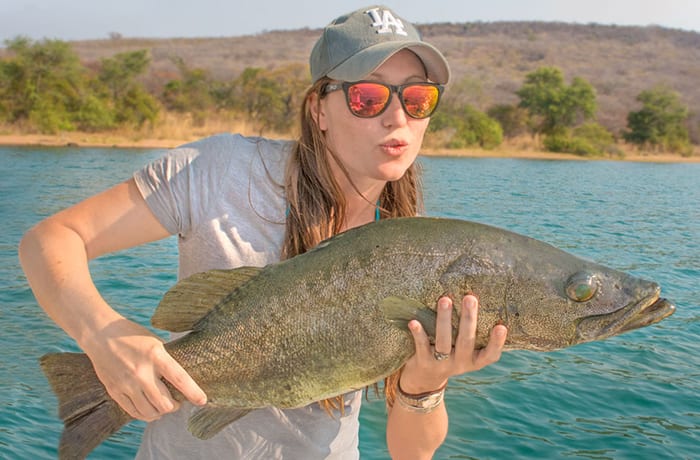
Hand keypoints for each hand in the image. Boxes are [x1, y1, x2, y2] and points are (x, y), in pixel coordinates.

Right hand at [82, 318, 206, 420]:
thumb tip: (182, 380)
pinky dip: (145, 414)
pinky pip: (134, 412)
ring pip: (150, 412)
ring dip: (161, 412)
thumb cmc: (132, 336)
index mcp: (155, 354)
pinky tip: (149, 409)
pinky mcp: (115, 391)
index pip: (179, 378)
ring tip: (164, 406)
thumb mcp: (155, 342)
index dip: (193, 392)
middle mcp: (141, 371)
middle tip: (178, 403)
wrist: (100, 334)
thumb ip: (166, 360)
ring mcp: (126, 383)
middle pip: (164, 402)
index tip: (202, 401)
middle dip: (175, 406)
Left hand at [399, 295, 506, 393]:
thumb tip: (475, 298)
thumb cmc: (450, 354)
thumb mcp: (465, 350)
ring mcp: (442, 364)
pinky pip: (421, 346)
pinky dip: (418, 334)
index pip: (490, 354)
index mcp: (474, 360)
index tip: (502, 327)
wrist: (425, 378)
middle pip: (466, 341)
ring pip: (444, 342)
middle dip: (468, 319)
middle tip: (470, 298)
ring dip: (444, 320)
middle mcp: (460, 364)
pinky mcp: (424, 362)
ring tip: (445, 300)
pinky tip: (414, 322)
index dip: (497, 342)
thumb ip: (471, 333)